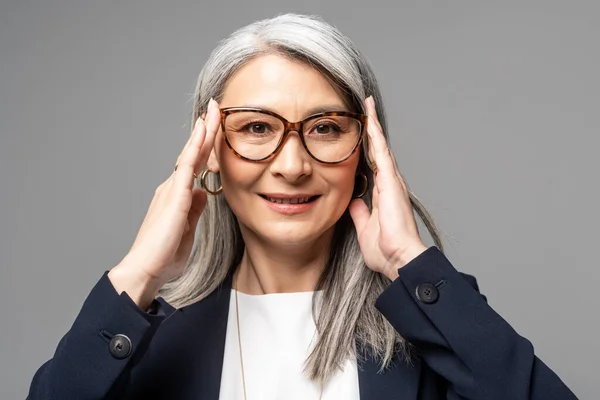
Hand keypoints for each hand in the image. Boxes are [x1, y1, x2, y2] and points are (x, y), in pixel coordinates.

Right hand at [108, 99, 220, 307]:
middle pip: (193, 153)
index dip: (205, 147)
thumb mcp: (187, 231)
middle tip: (215, 107)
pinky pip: (187, 165)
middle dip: (205, 130)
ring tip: (213, 109)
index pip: (195, 166)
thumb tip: (202, 194)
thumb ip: (194, 211)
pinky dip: (196, 146)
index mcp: (177, 198)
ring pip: (191, 153)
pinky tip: (203, 130)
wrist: (145, 270)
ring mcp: (172, 190)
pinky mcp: (174, 195)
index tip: (214, 129)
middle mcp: (172, 188)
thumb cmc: (164, 257)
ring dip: (203, 131)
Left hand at [349, 96, 427, 280]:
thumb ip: (360, 213)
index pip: (372, 164)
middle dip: (371, 128)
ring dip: (373, 125)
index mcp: (382, 193)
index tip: (359, 132)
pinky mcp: (390, 181)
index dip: (366, 147)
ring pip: (380, 145)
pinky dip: (375, 134)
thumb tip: (354, 201)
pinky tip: (369, 118)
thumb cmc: (385, 250)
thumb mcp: (364, 228)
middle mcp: (388, 183)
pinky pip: (381, 151)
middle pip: (378, 149)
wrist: (398, 259)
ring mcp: (391, 181)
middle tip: (365, 107)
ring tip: (366, 104)